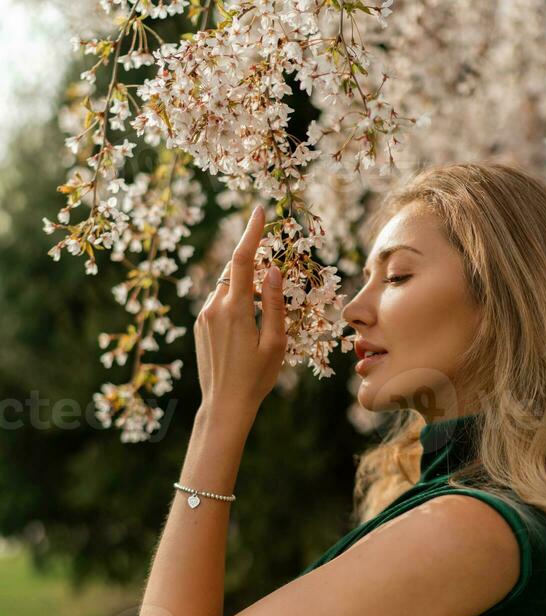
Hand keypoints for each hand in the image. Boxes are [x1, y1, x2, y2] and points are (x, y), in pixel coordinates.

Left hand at [193, 205, 286, 414]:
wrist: (224, 405)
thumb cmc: (257, 377)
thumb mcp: (275, 342)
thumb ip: (273, 303)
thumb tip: (273, 269)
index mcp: (235, 310)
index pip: (244, 260)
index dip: (252, 232)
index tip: (259, 210)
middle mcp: (214, 308)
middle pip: (234, 270)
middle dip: (251, 259)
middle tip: (271, 263)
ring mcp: (203, 316)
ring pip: (226, 287)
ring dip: (243, 285)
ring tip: (260, 314)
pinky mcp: (199, 326)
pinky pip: (218, 302)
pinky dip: (234, 300)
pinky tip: (245, 326)